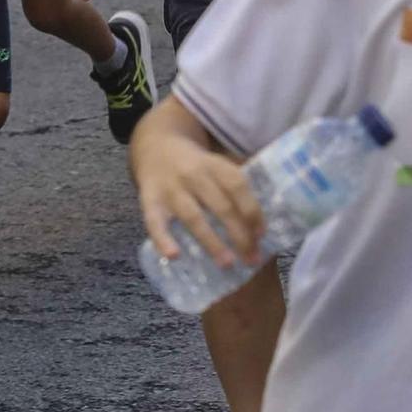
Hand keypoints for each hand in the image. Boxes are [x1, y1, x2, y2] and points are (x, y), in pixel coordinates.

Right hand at [138, 141, 262, 267]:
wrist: (154, 147)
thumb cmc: (195, 165)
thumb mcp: (215, 164)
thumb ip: (234, 186)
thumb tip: (259, 224)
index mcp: (214, 165)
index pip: (238, 186)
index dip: (252, 210)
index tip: (262, 235)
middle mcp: (194, 174)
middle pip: (221, 206)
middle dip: (239, 234)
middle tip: (252, 259)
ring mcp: (170, 188)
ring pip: (193, 217)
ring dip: (212, 242)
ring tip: (227, 264)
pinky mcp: (149, 200)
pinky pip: (154, 222)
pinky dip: (163, 239)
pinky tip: (174, 256)